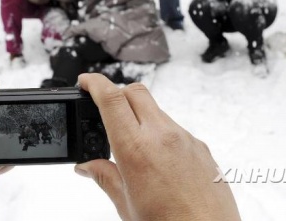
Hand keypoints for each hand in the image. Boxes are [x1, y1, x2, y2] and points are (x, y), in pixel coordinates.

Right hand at [74, 74, 240, 220]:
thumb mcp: (126, 204)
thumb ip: (105, 177)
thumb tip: (87, 166)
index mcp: (136, 149)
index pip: (112, 99)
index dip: (95, 83)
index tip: (85, 81)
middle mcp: (162, 136)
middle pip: (135, 91)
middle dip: (116, 92)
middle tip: (104, 108)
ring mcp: (184, 139)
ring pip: (156, 109)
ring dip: (139, 114)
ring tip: (132, 143)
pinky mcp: (200, 147)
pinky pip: (174, 128)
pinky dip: (159, 132)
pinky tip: (157, 158)